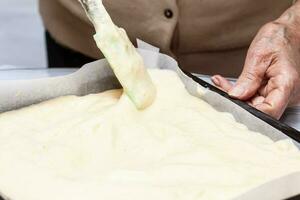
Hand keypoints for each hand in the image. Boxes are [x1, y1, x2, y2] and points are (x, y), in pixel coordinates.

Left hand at [212, 3, 299, 118]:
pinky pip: (254, 97)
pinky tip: (227, 84)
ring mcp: (279, 93)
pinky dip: (241, 91)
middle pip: (260, 109)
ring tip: (221, 82)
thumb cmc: (278, 39)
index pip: (269, 111)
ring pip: (254, 104)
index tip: (231, 106)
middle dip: (237, 102)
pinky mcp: (272, 91)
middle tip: (221, 90)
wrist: (287, 32)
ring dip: (236, 96)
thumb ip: (248, 78)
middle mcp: (286, 93)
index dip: (250, 113)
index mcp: (286, 84)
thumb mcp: (259, 55)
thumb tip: (236, 96)